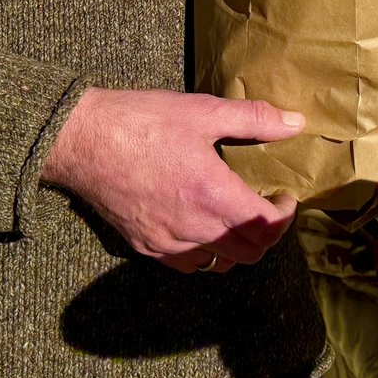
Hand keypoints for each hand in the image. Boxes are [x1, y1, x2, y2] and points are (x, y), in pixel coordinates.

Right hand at [41, 87, 303, 274]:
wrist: (82, 140)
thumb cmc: (142, 121)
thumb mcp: (202, 111)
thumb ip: (254, 119)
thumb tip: (296, 123)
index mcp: (213, 195)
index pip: (267, 228)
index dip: (285, 216)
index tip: (283, 197)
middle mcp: (194, 228)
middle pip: (249, 254)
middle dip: (266, 233)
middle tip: (264, 207)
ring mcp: (167, 242)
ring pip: (220, 265)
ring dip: (237, 247)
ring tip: (235, 217)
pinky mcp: (145, 247)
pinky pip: (187, 266)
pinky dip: (204, 254)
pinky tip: (201, 227)